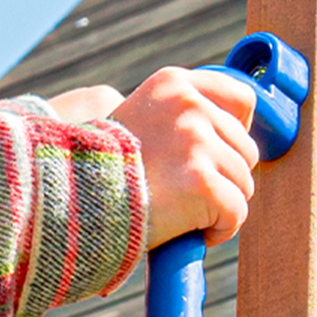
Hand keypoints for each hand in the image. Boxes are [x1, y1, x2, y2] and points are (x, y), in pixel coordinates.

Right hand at [108, 65, 258, 247]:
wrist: (70, 200)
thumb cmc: (101, 170)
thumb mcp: (138, 119)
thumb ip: (180, 118)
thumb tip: (229, 136)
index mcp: (174, 84)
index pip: (241, 99)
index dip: (237, 132)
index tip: (218, 155)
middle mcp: (190, 106)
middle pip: (245, 149)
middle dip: (223, 177)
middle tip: (185, 194)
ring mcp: (197, 143)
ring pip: (243, 184)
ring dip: (218, 207)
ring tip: (180, 213)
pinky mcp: (203, 183)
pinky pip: (236, 213)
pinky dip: (217, 231)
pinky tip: (186, 231)